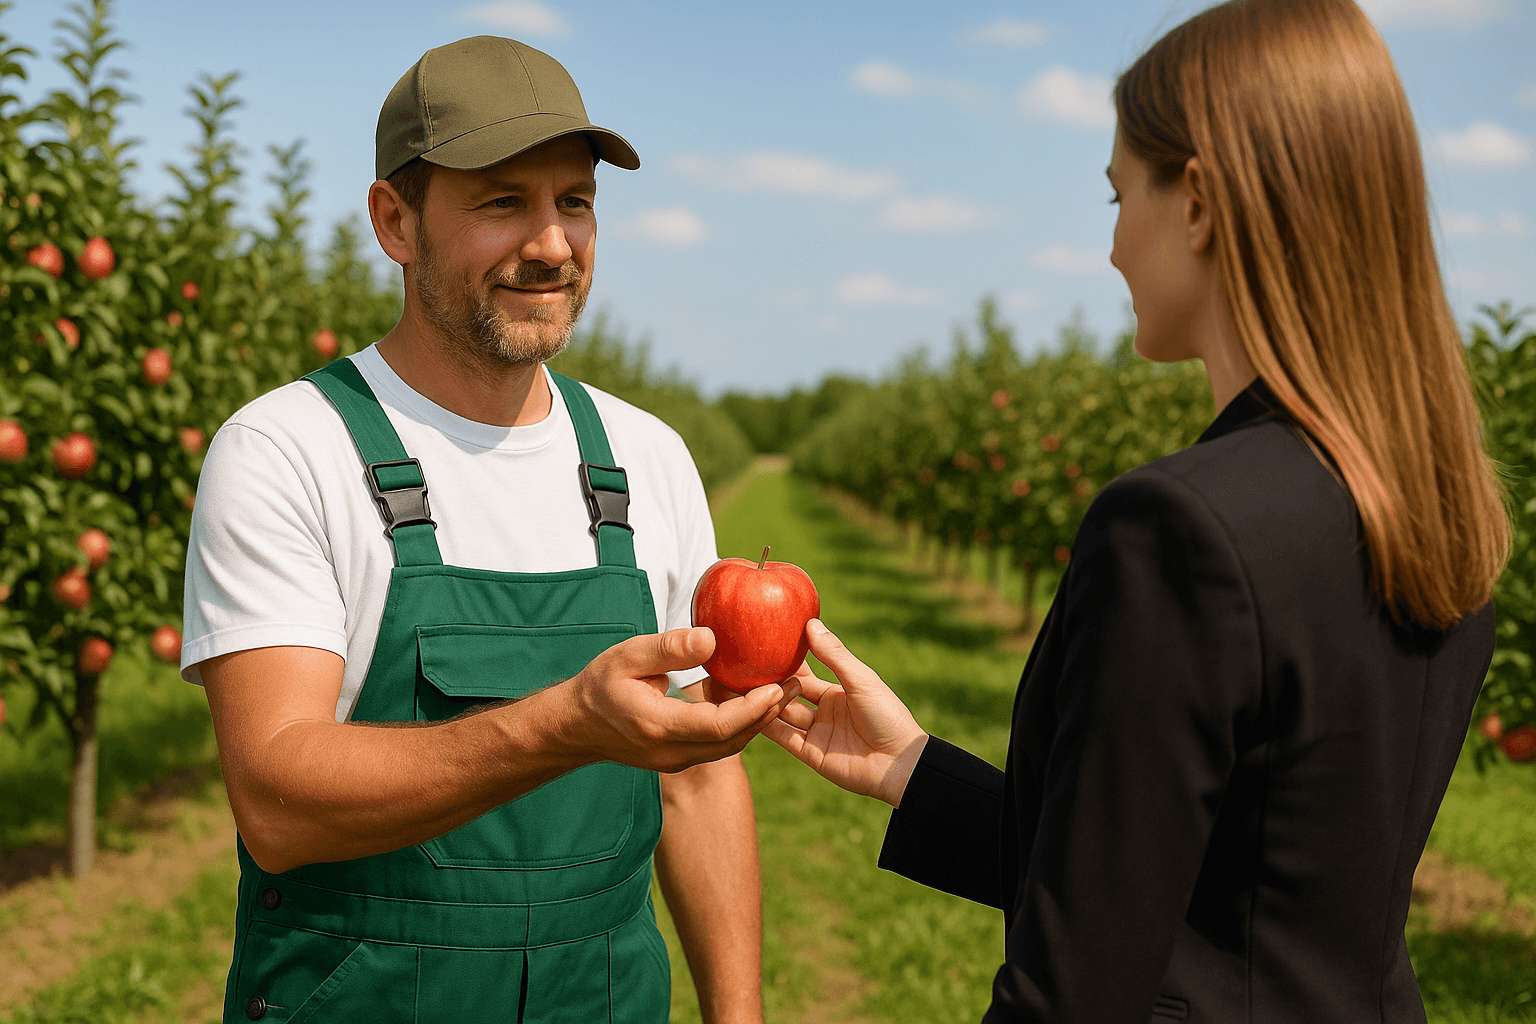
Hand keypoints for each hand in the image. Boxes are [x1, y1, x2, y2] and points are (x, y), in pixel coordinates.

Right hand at [556, 626, 798, 773]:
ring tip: (783, 689)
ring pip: (729, 747)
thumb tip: (712, 637)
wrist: (575, 726)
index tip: (777, 685)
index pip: (717, 725)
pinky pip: (718, 745)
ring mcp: (675, 761)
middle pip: (733, 741)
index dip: (752, 709)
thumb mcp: (626, 656)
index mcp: (658, 726)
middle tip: (795, 684)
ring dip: (758, 721)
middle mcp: (671, 752)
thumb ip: (668, 648)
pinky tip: (752, 698)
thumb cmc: (599, 684)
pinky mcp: (679, 759)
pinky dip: (740, 725)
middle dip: (768, 715)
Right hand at [760, 619, 927, 806]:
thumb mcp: (860, 680)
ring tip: (737, 684)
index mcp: (837, 692)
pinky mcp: (810, 754)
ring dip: (764, 701)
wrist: (900, 763)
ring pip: (783, 714)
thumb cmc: (887, 715)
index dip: (786, 660)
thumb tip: (810, 623)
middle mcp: (823, 711)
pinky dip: (766, 725)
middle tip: (743, 664)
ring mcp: (816, 733)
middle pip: (789, 693)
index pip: (804, 673)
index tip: (763, 644)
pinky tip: (747, 711)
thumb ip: (834, 655)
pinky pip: (784, 737)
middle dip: (769, 680)